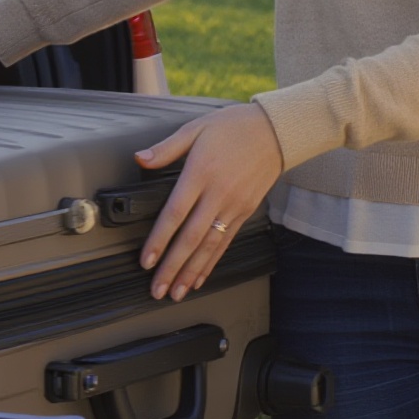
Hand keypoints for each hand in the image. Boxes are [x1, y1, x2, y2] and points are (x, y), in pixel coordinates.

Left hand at [136, 104, 284, 301]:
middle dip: (172, 267)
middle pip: (191, 238)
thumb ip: (168, 147)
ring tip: (176, 292)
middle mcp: (218, 193)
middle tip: (157, 290)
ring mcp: (234, 205)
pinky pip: (226, 242)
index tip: (146, 261)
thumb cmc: (236, 126)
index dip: (159, 240)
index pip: (175, 213)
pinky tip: (200, 277)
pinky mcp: (245, 211)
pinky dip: (211, 263)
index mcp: (201, 172)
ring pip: (209, 246)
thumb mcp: (198, 128)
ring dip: (190, 272)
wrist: (277, 130)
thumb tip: (141, 158)